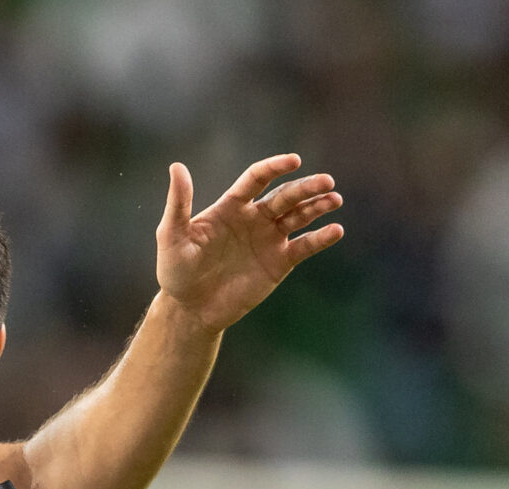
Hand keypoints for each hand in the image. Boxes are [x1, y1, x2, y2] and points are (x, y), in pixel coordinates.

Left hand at [155, 154, 345, 336]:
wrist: (190, 309)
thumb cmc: (176, 271)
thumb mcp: (172, 236)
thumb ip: (178, 203)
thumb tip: (176, 166)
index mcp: (232, 206)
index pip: (257, 179)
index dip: (275, 167)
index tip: (294, 160)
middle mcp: (255, 218)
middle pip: (285, 196)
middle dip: (306, 188)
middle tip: (327, 182)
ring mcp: (269, 239)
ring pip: (299, 216)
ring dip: (318, 207)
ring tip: (334, 199)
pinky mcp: (279, 262)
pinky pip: (304, 246)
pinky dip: (321, 238)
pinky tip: (335, 230)